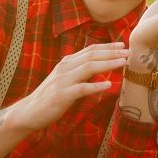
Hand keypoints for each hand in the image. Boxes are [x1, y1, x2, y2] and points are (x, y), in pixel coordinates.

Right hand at [8, 42, 127, 131]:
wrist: (29, 111)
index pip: (89, 50)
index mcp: (66, 63)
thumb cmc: (49, 97)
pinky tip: (109, 85)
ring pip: (88, 68)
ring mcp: (63, 81)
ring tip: (123, 63)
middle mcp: (65, 68)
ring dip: (108, 64)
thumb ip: (79, 72)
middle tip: (128, 52)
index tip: (122, 46)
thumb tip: (99, 68)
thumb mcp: (64, 80)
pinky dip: (96, 85)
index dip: (107, 47)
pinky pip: (82, 88)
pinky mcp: (62, 95)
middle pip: (91, 56)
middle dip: (111, 53)